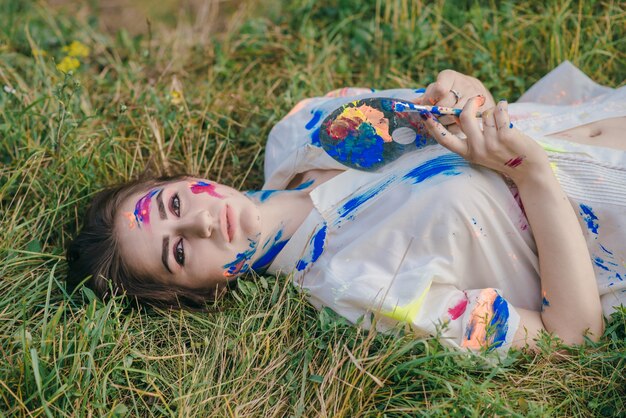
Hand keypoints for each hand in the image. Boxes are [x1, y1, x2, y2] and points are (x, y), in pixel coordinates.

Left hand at [415, 70, 495, 132]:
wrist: (478, 94)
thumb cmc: (451, 91)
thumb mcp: (438, 88)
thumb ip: (426, 96)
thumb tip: (411, 104)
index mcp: (449, 76)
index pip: (439, 89)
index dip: (429, 101)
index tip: (426, 107)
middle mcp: (465, 85)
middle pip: (443, 106)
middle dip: (434, 114)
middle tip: (432, 116)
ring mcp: (474, 98)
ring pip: (451, 117)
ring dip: (442, 122)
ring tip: (441, 120)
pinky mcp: (480, 112)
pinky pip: (460, 125)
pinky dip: (451, 128)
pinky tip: (451, 124)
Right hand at [420, 96, 549, 184]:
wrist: (530, 170)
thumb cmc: (507, 157)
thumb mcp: (483, 152)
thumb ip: (472, 137)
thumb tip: (463, 115)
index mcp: (468, 153)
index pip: (444, 140)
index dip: (433, 126)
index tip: (425, 113)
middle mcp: (477, 149)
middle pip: (465, 118)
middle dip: (471, 104)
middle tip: (477, 98)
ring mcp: (491, 143)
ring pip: (487, 114)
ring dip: (495, 111)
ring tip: (502, 120)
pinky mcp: (506, 136)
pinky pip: (500, 112)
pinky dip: (504, 106)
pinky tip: (506, 108)